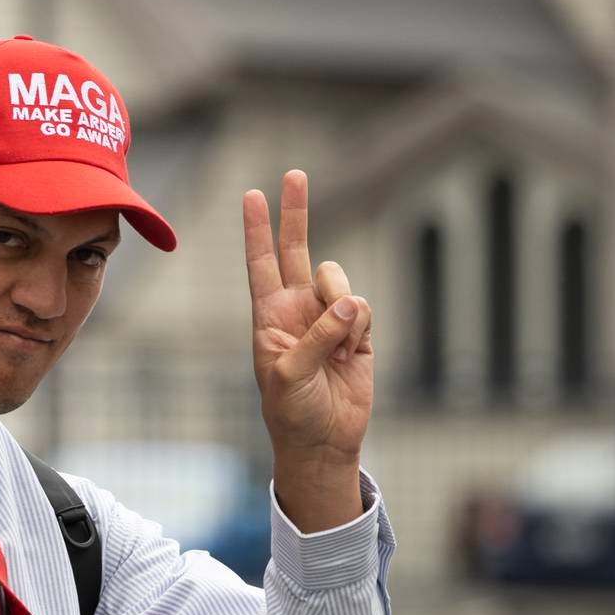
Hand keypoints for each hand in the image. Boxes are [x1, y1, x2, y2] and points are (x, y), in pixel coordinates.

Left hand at [243, 171, 371, 527]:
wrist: (324, 440)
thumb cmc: (292, 411)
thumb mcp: (289, 375)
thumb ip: (316, 336)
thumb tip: (349, 304)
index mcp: (269, 316)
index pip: (261, 263)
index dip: (256, 230)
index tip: (251, 194)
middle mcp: (297, 309)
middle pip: (297, 249)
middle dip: (295, 212)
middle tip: (294, 174)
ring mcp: (328, 317)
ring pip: (338, 280)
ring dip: (341, 305)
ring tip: (336, 347)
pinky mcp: (358, 331)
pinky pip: (363, 308)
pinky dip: (360, 327)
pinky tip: (351, 354)